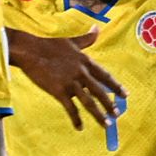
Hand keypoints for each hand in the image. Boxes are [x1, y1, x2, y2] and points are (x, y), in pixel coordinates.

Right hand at [10, 29, 124, 129]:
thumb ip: (86, 39)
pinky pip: (71, 108)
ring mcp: (71, 83)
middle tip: (118, 114)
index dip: (116, 86)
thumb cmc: (49, 45)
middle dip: (110, 104)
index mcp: (85, 61)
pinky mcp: (59, 91)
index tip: (125, 94)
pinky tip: (80, 127)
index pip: (105, 76)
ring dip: (99, 114)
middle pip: (99, 91)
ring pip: (89, 102)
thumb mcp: (71, 41)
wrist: (30, 51)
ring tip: (107, 124)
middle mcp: (81, 72)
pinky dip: (76, 119)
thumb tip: (97, 28)